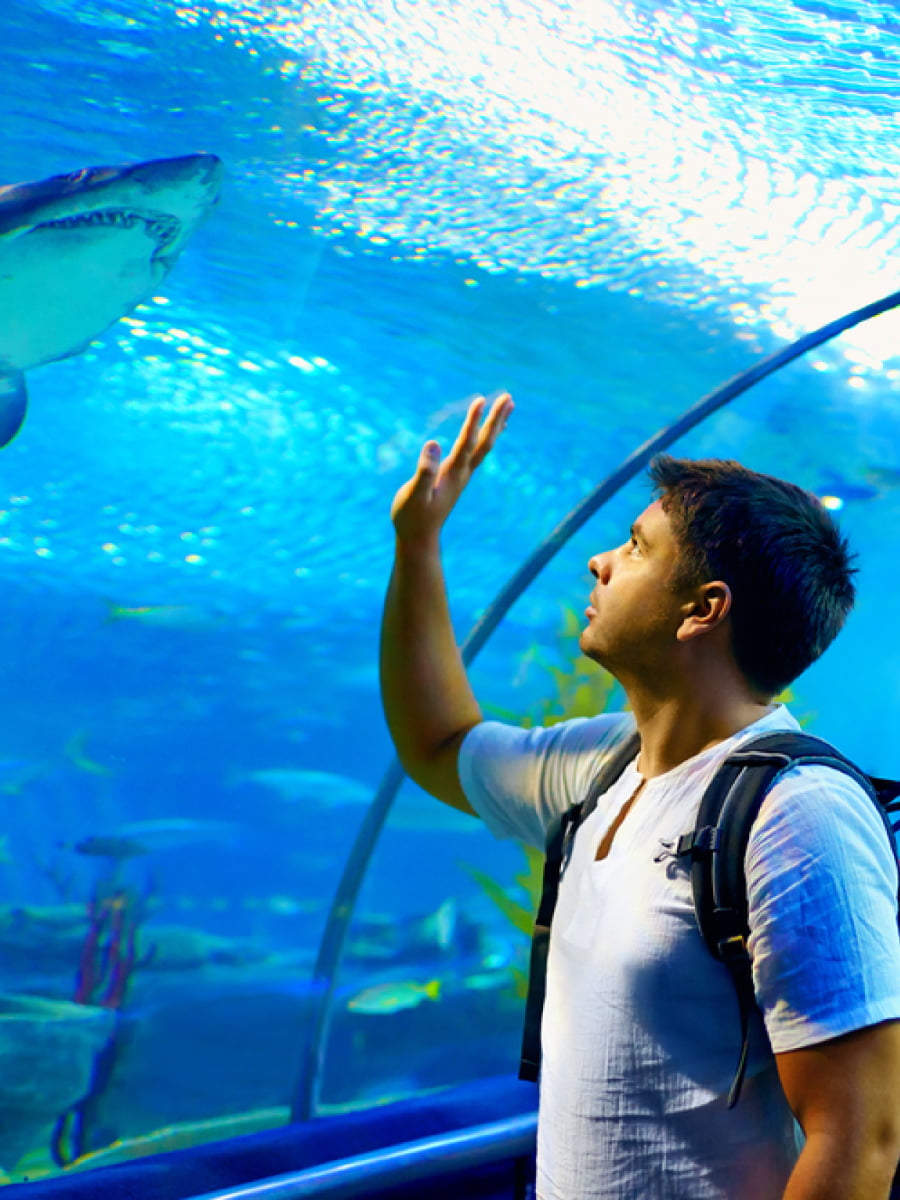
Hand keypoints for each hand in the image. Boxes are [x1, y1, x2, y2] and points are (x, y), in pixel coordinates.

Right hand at [390, 392, 512, 546]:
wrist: (419, 537)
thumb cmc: (411, 517)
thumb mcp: (413, 495)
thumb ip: (424, 470)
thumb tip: (433, 443)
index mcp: (452, 474)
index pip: (466, 442)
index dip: (474, 421)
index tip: (481, 399)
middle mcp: (462, 472)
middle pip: (484, 442)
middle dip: (495, 419)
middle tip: (509, 397)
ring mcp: (462, 475)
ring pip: (484, 445)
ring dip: (496, 425)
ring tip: (508, 405)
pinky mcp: (457, 477)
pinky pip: (477, 452)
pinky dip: (486, 437)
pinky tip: (491, 430)